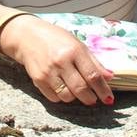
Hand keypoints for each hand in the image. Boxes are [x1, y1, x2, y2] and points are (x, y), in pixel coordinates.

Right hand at [0, 15, 115, 106]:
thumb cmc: (56, 39)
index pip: (93, 75)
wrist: (27, 37)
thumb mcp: (77, 44)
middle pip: (81, 89)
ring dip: (75, 98)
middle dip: (91, 98)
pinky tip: (63, 89)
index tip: (109, 98)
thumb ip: (94, 61)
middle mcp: (62, 61)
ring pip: (68, 97)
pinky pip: (54, 98)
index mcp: (74, 50)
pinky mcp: (38, 80)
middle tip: (94, 99)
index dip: (103, 90)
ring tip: (76, 91)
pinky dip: (61, 97)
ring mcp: (49, 72)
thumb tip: (110, 77)